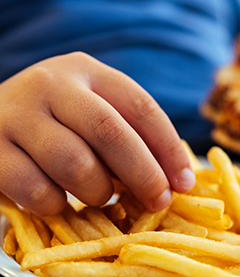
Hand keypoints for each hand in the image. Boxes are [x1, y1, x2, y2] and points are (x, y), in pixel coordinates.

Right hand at [0, 52, 194, 215]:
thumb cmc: (57, 123)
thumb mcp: (93, 113)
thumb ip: (130, 136)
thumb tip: (176, 181)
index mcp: (87, 72)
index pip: (142, 107)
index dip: (170, 149)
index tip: (185, 183)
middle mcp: (52, 84)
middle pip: (111, 132)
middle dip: (144, 175)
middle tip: (159, 201)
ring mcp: (16, 114)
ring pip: (75, 163)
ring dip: (98, 191)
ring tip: (99, 195)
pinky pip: (35, 189)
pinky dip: (56, 205)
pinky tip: (58, 201)